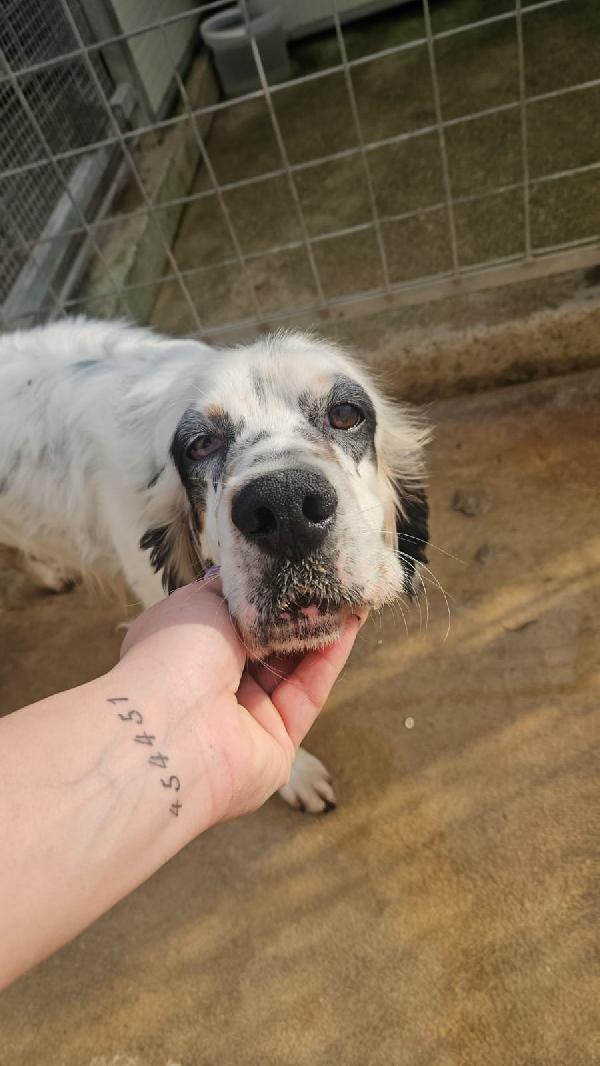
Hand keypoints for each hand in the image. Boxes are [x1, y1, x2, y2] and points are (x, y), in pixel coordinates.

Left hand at [118, 579, 363, 825]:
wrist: (171, 730)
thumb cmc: (173, 655)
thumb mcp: (200, 602)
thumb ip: (235, 589)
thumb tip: (258, 576)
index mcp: (186, 650)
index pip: (231, 618)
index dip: (263, 595)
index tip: (292, 569)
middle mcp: (213, 684)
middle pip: (266, 643)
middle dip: (296, 611)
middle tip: (328, 578)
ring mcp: (246, 716)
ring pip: (293, 667)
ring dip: (319, 630)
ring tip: (348, 592)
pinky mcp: (279, 742)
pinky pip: (309, 693)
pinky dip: (330, 658)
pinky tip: (350, 623)